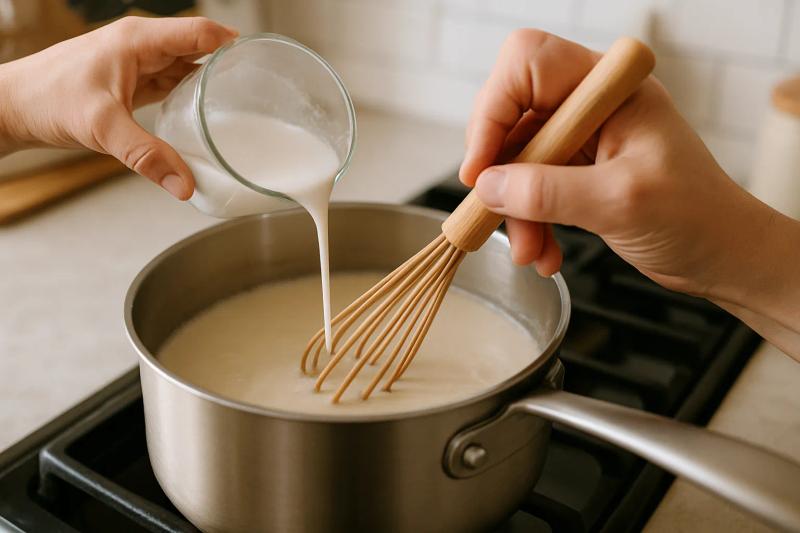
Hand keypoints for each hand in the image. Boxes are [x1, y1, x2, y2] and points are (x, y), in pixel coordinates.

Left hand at [0, 16, 236, 198]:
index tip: (259, 57)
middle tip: (257, 85)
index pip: (197, 32)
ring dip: (207, 78)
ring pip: (183, 63)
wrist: (12, 107)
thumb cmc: (46, 100)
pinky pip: (168, 79)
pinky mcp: (129, 80)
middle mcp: (138, 45)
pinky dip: (187, 91)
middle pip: (195, 46)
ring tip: (237, 97)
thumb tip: (185, 185)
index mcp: (137, 40)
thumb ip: (147, 156)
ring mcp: (134, 62)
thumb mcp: (102, 128)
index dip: (230, 42)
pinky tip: (201, 107)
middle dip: (225, 62)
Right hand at [460, 30, 799, 356]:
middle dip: (501, 174)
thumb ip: (548, 192)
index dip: (493, 110)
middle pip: (511, 115)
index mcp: (608, 90)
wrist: (722, 256)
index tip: (481, 168)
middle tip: (494, 215)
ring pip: (514, 160)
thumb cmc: (696, 217)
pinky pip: (529, 188)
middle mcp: (590, 106)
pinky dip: (529, 222)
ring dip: (514, 210)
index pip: (527, 65)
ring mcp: (581, 139)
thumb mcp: (618, 202)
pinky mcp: (575, 172)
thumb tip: (487, 186)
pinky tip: (545, 253)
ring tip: (532, 252)